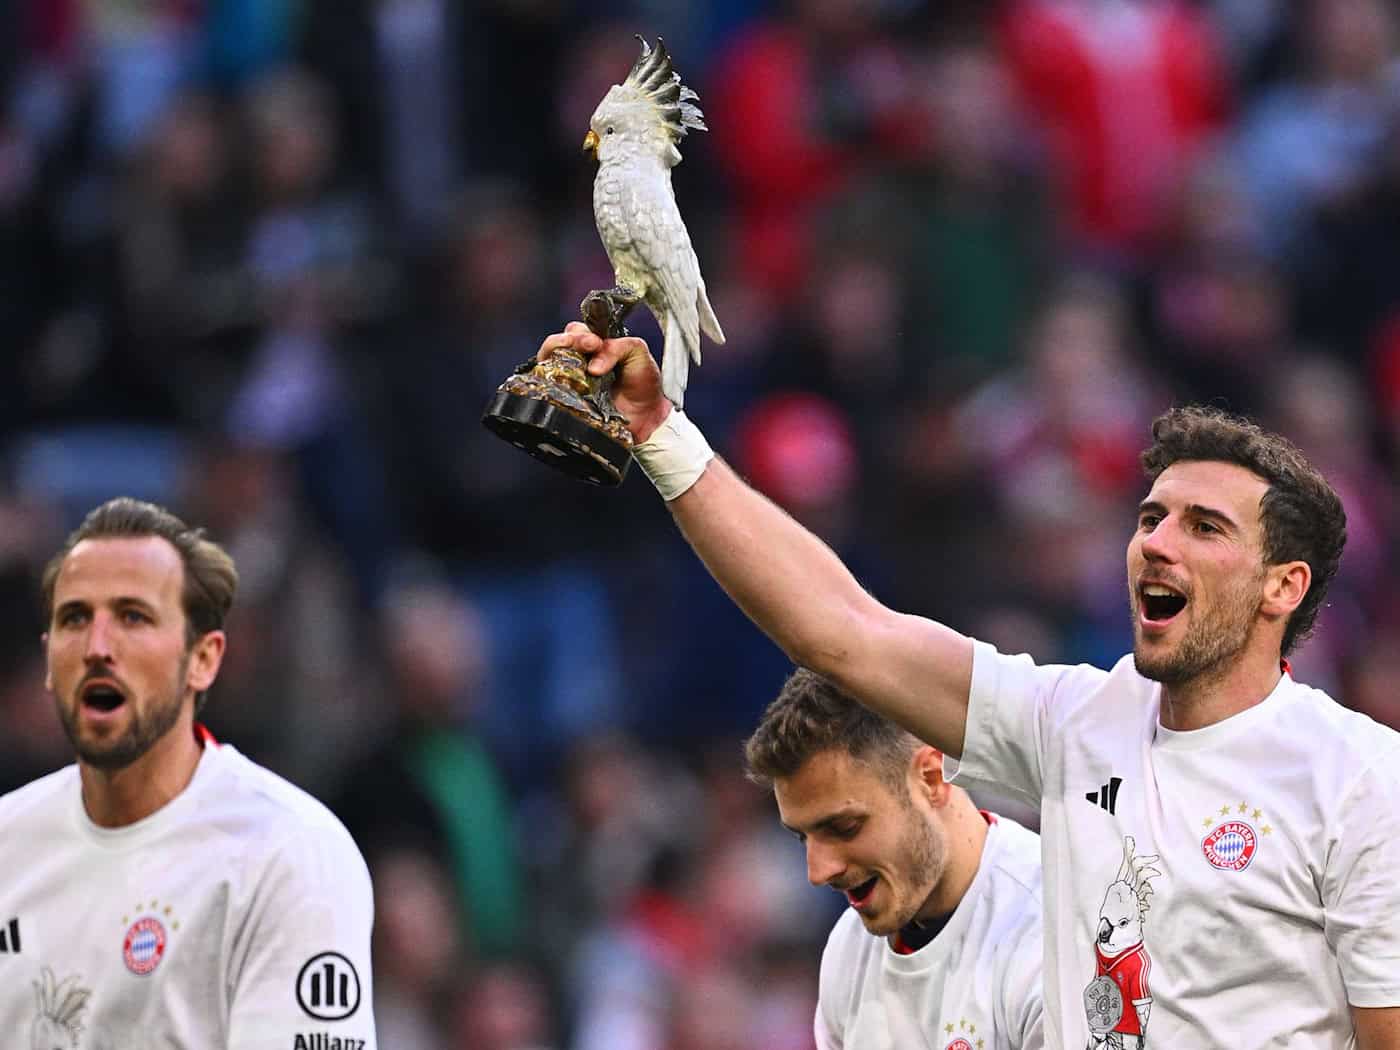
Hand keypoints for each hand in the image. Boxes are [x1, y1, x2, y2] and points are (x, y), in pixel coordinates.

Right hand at [537, 321, 671, 441]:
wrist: (647, 415)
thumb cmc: (643, 383)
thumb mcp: (637, 352)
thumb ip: (617, 347)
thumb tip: (593, 365)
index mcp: (595, 346)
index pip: (576, 331)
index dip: (582, 333)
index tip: (595, 342)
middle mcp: (579, 361)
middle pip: (558, 342)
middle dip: (569, 339)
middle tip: (589, 345)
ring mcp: (570, 380)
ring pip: (548, 360)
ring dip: (558, 352)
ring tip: (575, 356)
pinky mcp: (566, 400)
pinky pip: (549, 385)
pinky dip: (552, 377)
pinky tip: (567, 378)